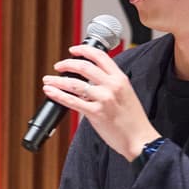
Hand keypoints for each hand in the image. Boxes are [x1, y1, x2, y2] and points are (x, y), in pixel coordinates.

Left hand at [41, 44, 156, 159]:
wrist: (140, 139)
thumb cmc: (133, 120)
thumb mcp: (126, 93)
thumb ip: (111, 84)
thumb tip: (92, 79)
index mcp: (120, 78)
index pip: (100, 56)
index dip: (83, 50)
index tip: (72, 50)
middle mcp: (112, 85)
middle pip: (84, 66)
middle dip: (66, 63)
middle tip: (58, 66)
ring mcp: (104, 99)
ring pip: (74, 83)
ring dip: (57, 80)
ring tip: (48, 80)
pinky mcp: (96, 113)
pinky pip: (72, 101)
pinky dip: (58, 94)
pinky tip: (50, 91)